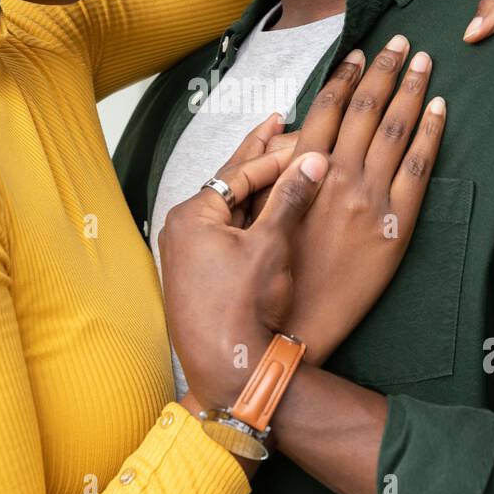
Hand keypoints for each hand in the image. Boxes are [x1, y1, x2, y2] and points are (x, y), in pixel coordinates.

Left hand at [157, 119, 328, 410]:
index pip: (238, 174)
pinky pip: (226, 235)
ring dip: (256, 190)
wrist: (228, 369)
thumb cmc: (243, 307)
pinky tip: (265, 212)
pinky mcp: (197, 277)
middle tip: (278, 124)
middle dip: (258, 160)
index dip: (276, 156)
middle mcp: (180, 231)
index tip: (304, 140)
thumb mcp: (271, 245)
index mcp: (191, 216)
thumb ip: (290, 198)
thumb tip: (312, 159)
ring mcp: (186, 255)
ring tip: (277, 162)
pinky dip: (248, 220)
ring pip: (228, 211)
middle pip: (228, 186)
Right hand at [254, 37, 446, 367]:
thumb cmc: (267, 272)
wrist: (292, 326)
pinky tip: (440, 109)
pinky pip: (420, 169)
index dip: (346, 77)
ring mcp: (371, 199)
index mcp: (302, 172)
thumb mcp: (258, 212)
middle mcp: (339, 177)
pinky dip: (432, 134)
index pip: (329, 109)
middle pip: (369, 110)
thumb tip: (284, 129)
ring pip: (398, 130)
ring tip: (423, 61)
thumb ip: (272, 169)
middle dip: (386, 70)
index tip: (358, 53)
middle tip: (400, 41)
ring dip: (412, 89)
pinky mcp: (396, 226)